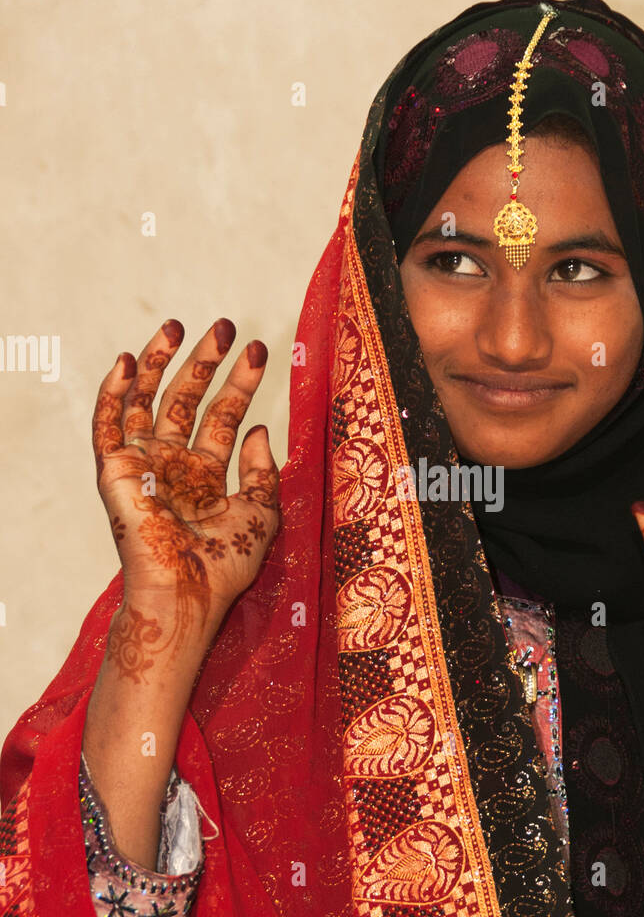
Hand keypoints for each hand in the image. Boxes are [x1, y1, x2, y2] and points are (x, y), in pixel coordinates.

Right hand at [92, 317, 279, 652]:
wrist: (189, 591)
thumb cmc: (226, 565)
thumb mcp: (262, 513)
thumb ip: (264, 471)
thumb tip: (259, 428)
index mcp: (206, 476)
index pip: (223, 417)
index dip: (239, 383)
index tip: (258, 350)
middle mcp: (172, 466)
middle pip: (186, 401)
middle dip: (204, 363)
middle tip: (225, 326)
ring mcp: (142, 466)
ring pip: (145, 403)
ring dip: (158, 363)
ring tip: (178, 326)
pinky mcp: (115, 471)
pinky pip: (107, 426)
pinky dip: (113, 393)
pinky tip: (127, 361)